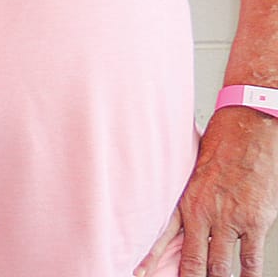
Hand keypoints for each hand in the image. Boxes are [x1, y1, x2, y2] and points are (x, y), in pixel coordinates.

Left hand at [137, 107, 277, 276]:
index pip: (161, 238)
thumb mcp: (189, 172)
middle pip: (192, 259)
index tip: (140, 274)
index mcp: (184, 202)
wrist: (245, 132)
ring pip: (219, 265)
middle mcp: (204, 214)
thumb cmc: (218, 148)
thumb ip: (184, 196)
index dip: (151, 260)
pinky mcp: (254, 222)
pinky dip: (247, 276)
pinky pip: (250, 259)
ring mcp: (230, 220)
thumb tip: (174, 212)